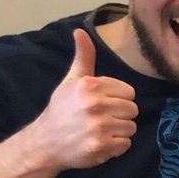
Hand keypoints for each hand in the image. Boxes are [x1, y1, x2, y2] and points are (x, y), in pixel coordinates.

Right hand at [27, 29, 137, 170]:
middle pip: (133, 110)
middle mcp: (95, 104)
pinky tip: (100, 142)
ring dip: (118, 131)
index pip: (129, 92)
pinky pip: (126, 144)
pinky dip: (116, 146)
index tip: (101, 103)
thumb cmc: (62, 109)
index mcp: (90, 86)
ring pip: (131, 127)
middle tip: (100, 118)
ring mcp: (99, 127)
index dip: (118, 99)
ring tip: (100, 130)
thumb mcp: (72, 80)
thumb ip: (83, 57)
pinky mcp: (102, 146)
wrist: (45, 143)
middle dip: (120, 115)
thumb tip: (80, 31)